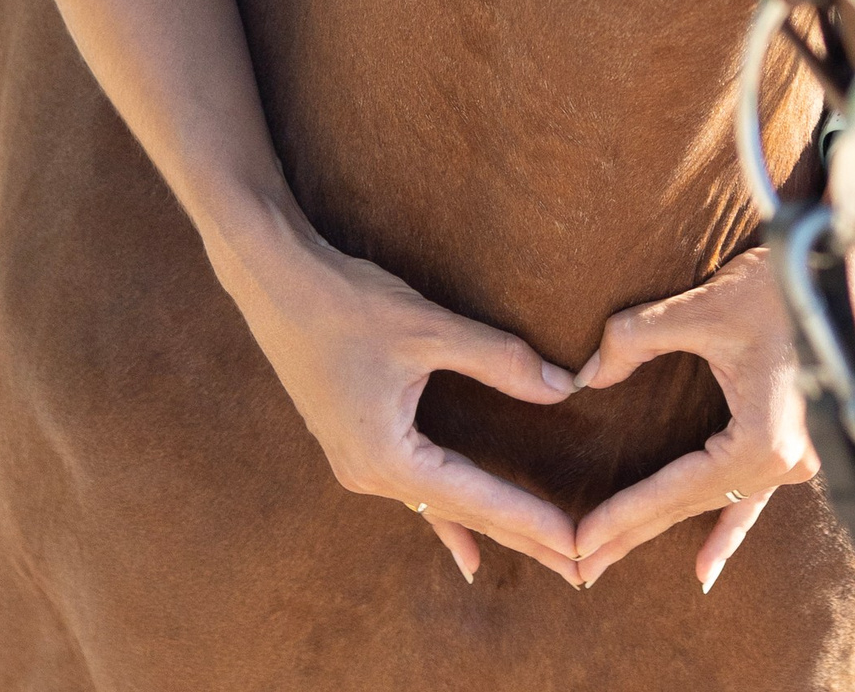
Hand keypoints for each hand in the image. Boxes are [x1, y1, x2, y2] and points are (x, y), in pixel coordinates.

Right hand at [215, 213, 580, 586]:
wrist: (274, 284)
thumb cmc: (347, 303)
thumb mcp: (429, 329)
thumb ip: (498, 360)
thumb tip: (562, 387)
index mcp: (388, 457)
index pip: (478, 498)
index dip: (532, 520)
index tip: (579, 547)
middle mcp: (370, 475)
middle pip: (463, 514)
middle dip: (522, 540)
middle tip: (579, 571)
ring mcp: (358, 464)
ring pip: (442, 505)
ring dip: (492, 527)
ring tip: (542, 556)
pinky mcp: (356, 445)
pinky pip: (415, 492)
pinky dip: (447, 518)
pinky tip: (466, 551)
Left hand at [568, 242, 822, 593]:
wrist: (844, 268)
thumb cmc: (780, 286)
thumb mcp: (704, 307)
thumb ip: (636, 338)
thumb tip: (584, 376)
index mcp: (762, 442)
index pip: (675, 490)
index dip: (622, 515)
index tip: (577, 543)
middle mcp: (784, 463)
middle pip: (690, 506)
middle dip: (630, 534)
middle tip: (577, 568)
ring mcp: (797, 460)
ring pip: (715, 504)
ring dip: (664, 530)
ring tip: (614, 561)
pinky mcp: (798, 446)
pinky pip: (753, 501)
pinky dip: (727, 533)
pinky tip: (705, 571)